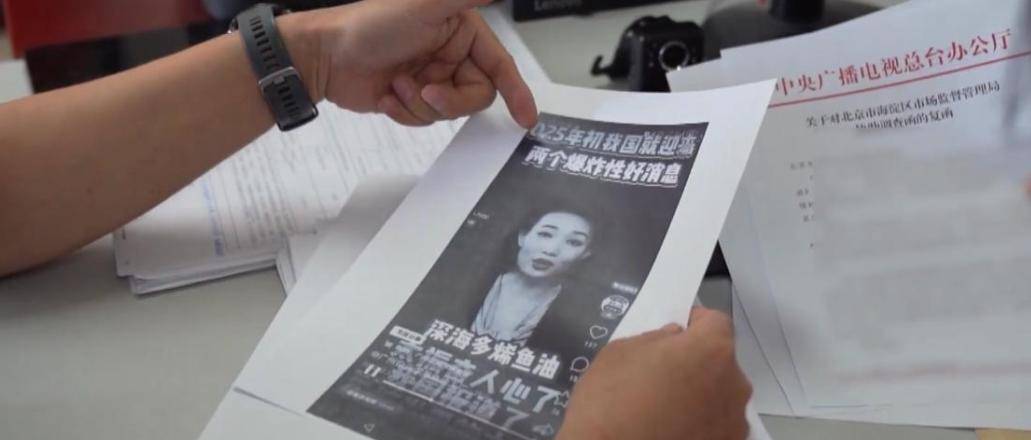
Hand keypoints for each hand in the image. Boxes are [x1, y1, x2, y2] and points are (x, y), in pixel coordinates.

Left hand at [279, 0, 537, 127]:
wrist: (326, 56)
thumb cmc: (370, 25)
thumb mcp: (424, 5)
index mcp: (460, 32)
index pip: (499, 64)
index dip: (517, 90)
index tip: (526, 116)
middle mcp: (449, 55)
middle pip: (475, 95)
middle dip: (450, 99)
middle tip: (426, 90)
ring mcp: (431, 78)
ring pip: (449, 111)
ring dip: (420, 103)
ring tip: (396, 84)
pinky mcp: (412, 98)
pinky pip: (425, 121)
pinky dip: (405, 112)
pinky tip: (387, 95)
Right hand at [557, 307, 752, 439]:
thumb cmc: (611, 401)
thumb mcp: (619, 353)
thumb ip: (655, 339)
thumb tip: (673, 339)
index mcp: (711, 350)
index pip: (715, 322)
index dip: (695, 323)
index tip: (676, 332)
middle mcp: (734, 384)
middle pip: (720, 362)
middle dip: (697, 363)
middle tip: (664, 375)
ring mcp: (734, 422)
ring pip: (720, 396)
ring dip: (701, 396)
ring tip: (666, 409)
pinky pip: (717, 426)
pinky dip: (701, 425)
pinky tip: (671, 430)